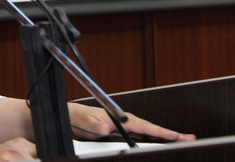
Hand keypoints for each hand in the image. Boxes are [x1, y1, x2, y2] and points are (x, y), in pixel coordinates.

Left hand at [67, 103, 195, 142]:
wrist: (72, 118)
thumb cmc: (79, 118)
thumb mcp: (86, 122)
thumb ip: (96, 125)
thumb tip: (106, 128)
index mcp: (122, 118)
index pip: (146, 127)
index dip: (162, 132)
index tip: (177, 136)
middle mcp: (126, 122)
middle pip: (152, 130)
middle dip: (171, 134)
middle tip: (190, 138)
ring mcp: (126, 127)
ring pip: (149, 134)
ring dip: (165, 137)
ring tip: (182, 140)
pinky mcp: (123, 132)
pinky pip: (142, 137)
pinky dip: (154, 139)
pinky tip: (161, 143)